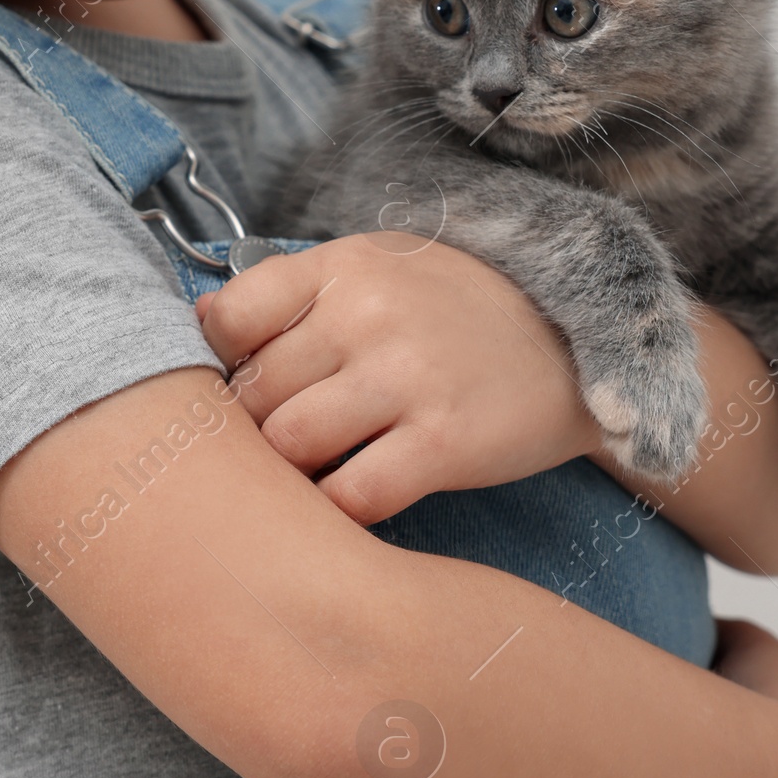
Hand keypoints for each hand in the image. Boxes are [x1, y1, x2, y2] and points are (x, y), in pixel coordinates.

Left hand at [196, 234, 603, 522]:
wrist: (578, 344)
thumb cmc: (457, 309)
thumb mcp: (379, 267)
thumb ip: (293, 290)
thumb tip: (199, 320)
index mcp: (344, 265)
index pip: (229, 318)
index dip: (221, 364)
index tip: (243, 384)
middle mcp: (368, 314)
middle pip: (253, 394)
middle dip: (252, 431)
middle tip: (277, 444)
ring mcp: (407, 378)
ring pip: (289, 447)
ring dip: (288, 474)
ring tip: (310, 473)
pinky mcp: (445, 443)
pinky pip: (351, 497)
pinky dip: (337, 512)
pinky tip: (350, 501)